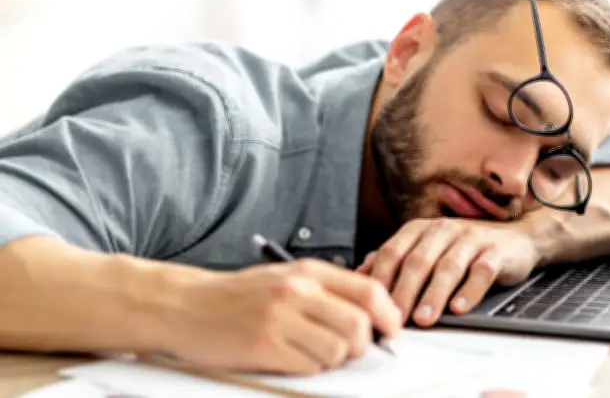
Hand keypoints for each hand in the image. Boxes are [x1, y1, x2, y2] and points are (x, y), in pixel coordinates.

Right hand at [168, 258, 402, 374]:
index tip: (391, 331)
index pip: (368, 291)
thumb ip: (327, 292)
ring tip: (308, 351)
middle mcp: (298, 291)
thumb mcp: (286, 278)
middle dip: (360, 346)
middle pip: (358, 327)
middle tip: (346, 350)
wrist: (186, 305)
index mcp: (307, 271)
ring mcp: (281, 319)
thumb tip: (371, 314)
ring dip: (331, 359)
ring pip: (337, 352)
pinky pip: (309, 367)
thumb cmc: (240, 295)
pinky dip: (306, 368)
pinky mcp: (265, 347)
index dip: (389, 315)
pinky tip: (287, 357)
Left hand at [356, 218, 538, 326]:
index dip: (381, 279)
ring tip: (424, 318)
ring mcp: (470, 239)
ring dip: (434, 294)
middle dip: (404, 291)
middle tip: (395, 318)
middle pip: (418, 261)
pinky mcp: (496, 251)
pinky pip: (482, 271)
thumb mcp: (426, 250)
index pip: (393, 251)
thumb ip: (396, 260)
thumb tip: (361, 273)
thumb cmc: (464, 250)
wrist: (516, 239)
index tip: (372, 306)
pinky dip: (470, 290)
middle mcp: (442, 230)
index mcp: (420, 229)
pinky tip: (460, 307)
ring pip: (448, 266)